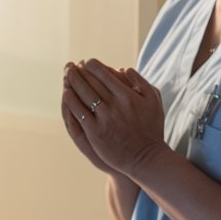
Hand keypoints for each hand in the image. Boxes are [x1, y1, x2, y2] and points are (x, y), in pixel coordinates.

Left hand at [63, 59, 166, 176]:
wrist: (146, 157)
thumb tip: (123, 68)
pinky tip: (66, 93)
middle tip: (70, 65)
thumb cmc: (151, 128)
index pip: (104, 74)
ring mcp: (104, 120)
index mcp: (128, 96)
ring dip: (72, 82)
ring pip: (83, 95)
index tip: (87, 62)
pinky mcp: (95, 133)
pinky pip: (79, 113)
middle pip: (91, 82)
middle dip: (79, 71)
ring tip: (66, 75)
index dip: (93, 65)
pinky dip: (71, 101)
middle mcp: (115, 106)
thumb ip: (140, 82)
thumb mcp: (154, 101)